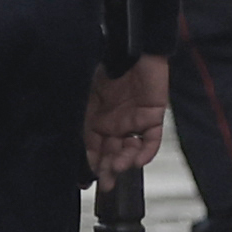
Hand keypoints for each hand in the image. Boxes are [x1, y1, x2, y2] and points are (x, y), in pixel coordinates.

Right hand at [86, 55, 168, 183]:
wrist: (132, 49)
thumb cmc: (106, 65)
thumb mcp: (88, 98)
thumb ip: (84, 122)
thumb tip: (79, 148)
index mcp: (96, 119)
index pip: (93, 148)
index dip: (91, 164)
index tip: (89, 180)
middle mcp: (115, 124)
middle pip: (112, 153)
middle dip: (109, 169)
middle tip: (107, 182)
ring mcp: (134, 122)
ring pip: (130, 150)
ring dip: (124, 161)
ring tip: (119, 166)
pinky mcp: (152, 117)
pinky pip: (151, 140)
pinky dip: (145, 152)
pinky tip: (137, 159)